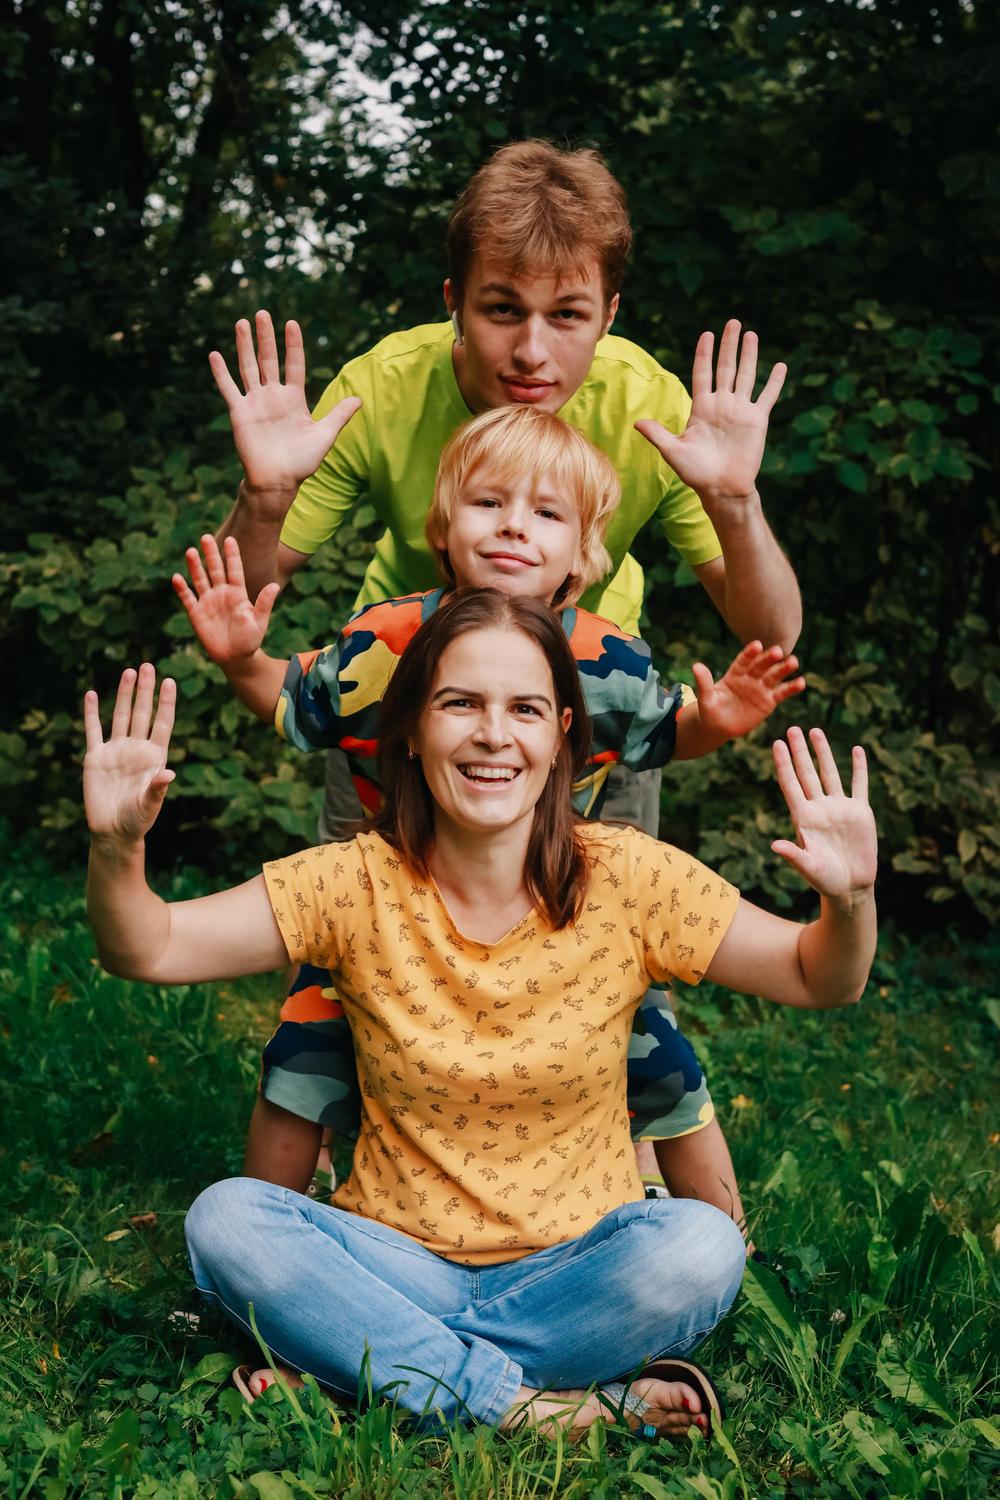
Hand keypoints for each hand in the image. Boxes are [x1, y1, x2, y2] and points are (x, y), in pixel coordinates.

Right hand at [84, 665, 175, 843]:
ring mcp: (116, 751)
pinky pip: (93, 731)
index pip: (162, 724)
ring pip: (120, 716)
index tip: (170, 682)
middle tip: (148, 665)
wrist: (113, 831)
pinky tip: (91, 694)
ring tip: (129, 671)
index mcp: (154, 757)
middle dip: (145, 690)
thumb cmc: (138, 820)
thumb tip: (168, 774)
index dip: (166, 703)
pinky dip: (92, 713)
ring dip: (124, 694)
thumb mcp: (150, 805)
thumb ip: (158, 789)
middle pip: (142, 713)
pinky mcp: (95, 757)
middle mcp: (136, 749)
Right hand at [172, 535, 277, 666]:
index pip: (234, 570)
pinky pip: (188, 598)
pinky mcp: (196, 613)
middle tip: (205, 537)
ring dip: (194, 566)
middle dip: (210, 554)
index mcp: (238, 593)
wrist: (235, 658)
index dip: (232, 555)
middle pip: (215, 570)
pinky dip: (182, 588)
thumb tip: (274, 586)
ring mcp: (208, 602)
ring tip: (190, 551)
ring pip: (200, 580)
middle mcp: (222, 593)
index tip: (230, 539)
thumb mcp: (259, 621)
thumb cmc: (250, 639)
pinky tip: (177, 578)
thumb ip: (264, 603)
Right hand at [210, 310, 360, 510]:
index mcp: (294, 399)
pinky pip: (229, 389)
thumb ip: (339, 416)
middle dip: (266, 337)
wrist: (279, 482)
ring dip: (244, 346)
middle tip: (263, 313)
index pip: (294, 364)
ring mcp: (255, 403)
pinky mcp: (240, 413)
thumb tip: (360, 399)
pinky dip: (221, 373)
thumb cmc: (302, 463)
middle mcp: (273, 396)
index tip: (292, 323)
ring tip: (242, 322)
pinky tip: (214, 354)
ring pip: (248, 368)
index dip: (293, 345)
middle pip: (268, 360)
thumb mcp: (325, 436)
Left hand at [635, 320, 784, 502]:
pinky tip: (780, 366)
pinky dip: (774, 382)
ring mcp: (740, 411)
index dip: (705, 354)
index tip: (707, 334)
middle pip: (725, 368)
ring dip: (749, 355)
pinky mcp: (756, 420)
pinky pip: (767, 396)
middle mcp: (722, 405)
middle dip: (728, 345)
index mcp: (702, 408)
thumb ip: (658, 434)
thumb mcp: (674, 451)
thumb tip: (636, 423)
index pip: (703, 373)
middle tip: (733, 322)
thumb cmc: (696, 473)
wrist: (721, 489)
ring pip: (746, 376)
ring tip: (751, 334)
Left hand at [693, 641, 804, 741]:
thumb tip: (696, 665)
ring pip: (774, 676)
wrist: (720, 726)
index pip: (743, 661)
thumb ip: (704, 683)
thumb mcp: (706, 698)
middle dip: (769, 658)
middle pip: (761, 665)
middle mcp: (750, 677)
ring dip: (784, 669)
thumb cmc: (710, 710)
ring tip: (793, 662)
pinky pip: (781, 693)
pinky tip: (801, 683)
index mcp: (734, 674)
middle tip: (778, 651)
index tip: (757, 645)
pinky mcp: (769, 701)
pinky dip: (791, 688)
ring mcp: (761, 688)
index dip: (750, 653)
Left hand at [771, 727, 876, 902]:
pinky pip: (859, 785)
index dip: (783, 764)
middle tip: (792, 729)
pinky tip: (856, 750)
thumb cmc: (825, 880)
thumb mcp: (808, 867)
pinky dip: (859, 768)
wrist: (850, 887)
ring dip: (823, 752)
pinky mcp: (860, 812)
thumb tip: (775, 845)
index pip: (790, 784)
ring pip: (830, 773)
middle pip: (807, 773)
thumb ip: (794, 855)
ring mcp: (839, 808)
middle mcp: (819, 808)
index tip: (776, 744)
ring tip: (816, 731)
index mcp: (803, 818)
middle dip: (799, 751)